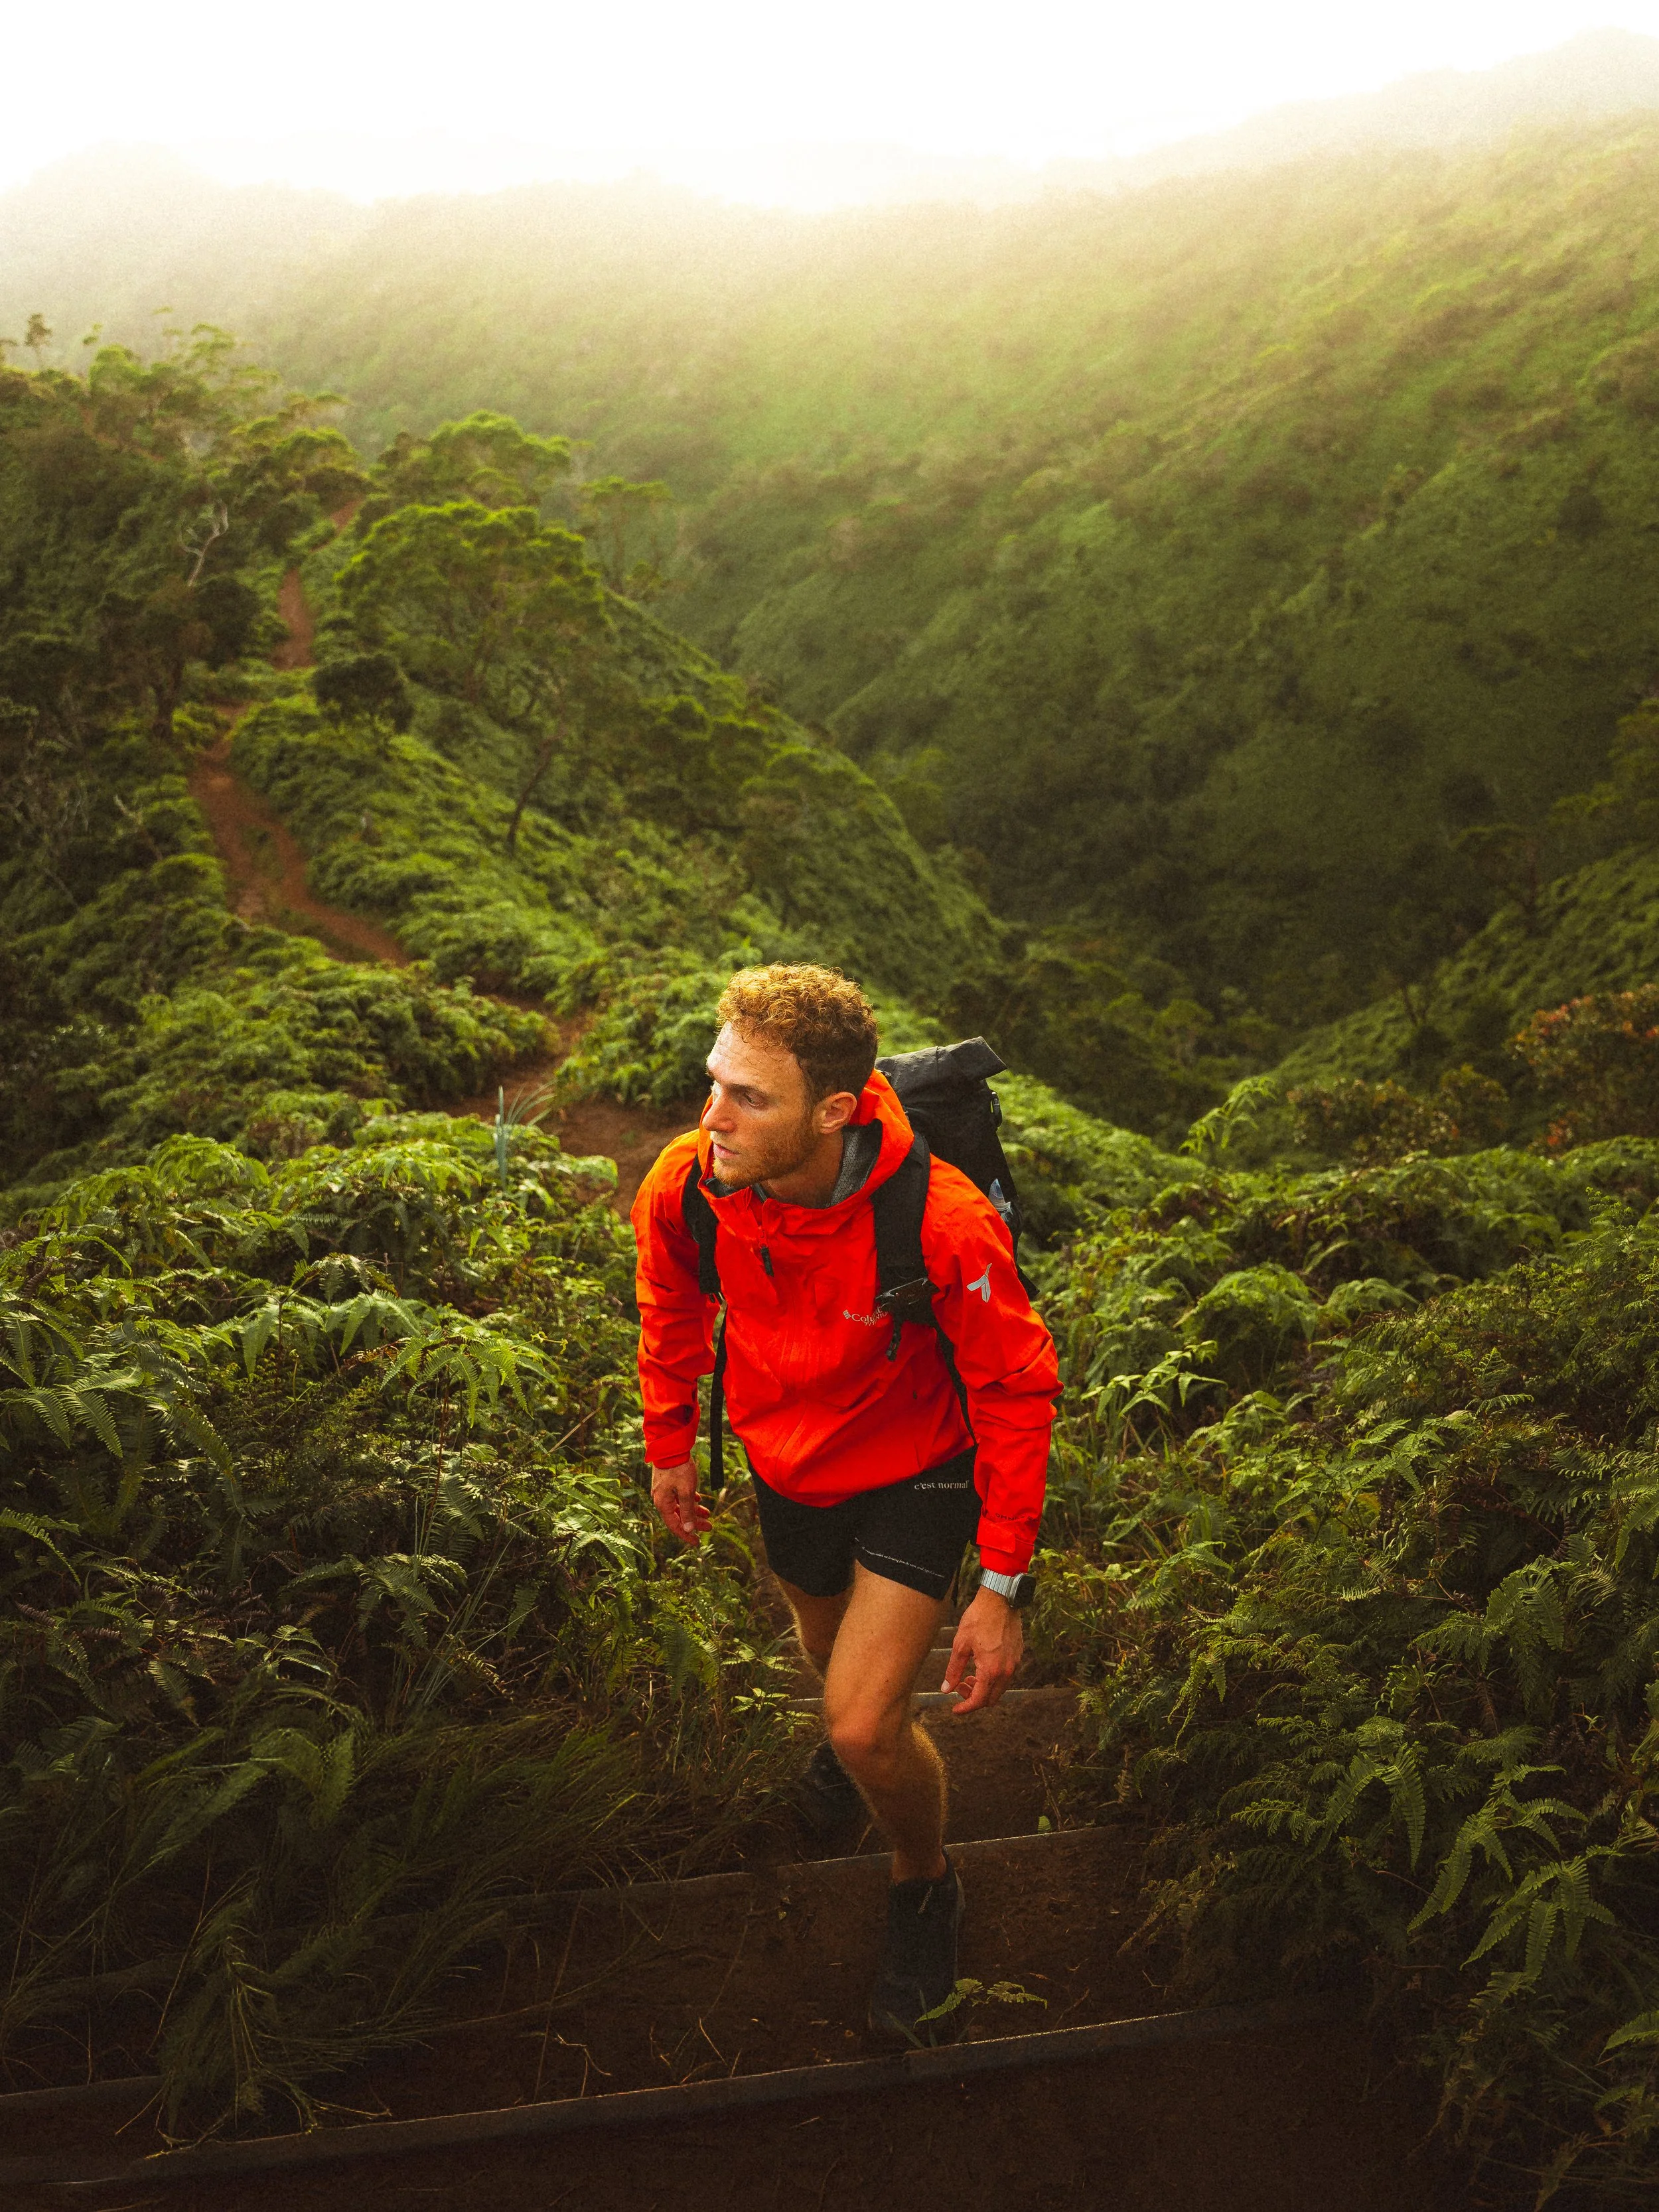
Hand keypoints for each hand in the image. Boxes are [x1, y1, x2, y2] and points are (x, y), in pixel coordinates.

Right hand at [650, 1461, 709, 1545]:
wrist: (671, 1447)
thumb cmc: (678, 1469)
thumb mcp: (686, 1491)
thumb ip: (688, 1511)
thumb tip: (688, 1529)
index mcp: (663, 1503)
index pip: (675, 1525)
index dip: (686, 1535)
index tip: (697, 1542)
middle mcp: (661, 1499)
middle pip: (679, 1516)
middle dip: (695, 1522)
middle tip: (709, 1527)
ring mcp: (664, 1490)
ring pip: (680, 1506)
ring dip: (694, 1511)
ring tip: (708, 1514)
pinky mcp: (668, 1482)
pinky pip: (679, 1496)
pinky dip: (690, 1500)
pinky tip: (699, 1500)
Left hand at [940, 1587, 1022, 1714]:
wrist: (1001, 1599)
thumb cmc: (978, 1619)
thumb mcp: (960, 1644)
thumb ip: (953, 1670)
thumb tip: (946, 1689)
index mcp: (991, 1670)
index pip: (978, 1700)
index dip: (965, 1708)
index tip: (955, 1710)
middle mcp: (1006, 1671)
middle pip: (991, 1699)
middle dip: (974, 1698)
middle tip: (959, 1687)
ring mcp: (1014, 1663)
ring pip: (999, 1688)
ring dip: (984, 1688)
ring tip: (968, 1676)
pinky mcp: (1018, 1654)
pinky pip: (1006, 1675)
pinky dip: (993, 1678)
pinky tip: (981, 1665)